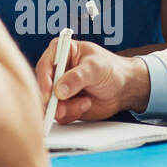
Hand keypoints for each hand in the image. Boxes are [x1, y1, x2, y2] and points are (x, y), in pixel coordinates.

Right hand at [35, 38, 149, 122]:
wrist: (124, 88)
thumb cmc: (112, 69)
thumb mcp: (96, 68)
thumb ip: (77, 78)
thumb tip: (59, 90)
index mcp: (61, 52)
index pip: (45, 65)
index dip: (44, 80)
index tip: (50, 94)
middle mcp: (57, 70)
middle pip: (43, 87)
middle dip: (52, 100)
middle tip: (61, 109)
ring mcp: (59, 88)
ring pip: (50, 104)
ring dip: (66, 108)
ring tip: (86, 102)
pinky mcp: (64, 104)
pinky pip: (60, 114)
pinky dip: (72, 113)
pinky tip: (86, 104)